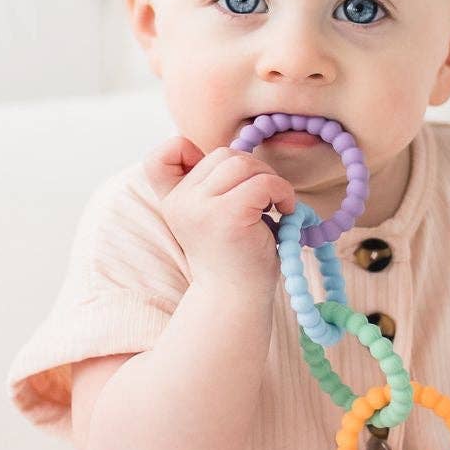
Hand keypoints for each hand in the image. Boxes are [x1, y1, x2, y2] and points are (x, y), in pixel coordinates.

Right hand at [143, 136, 296, 293]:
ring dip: (269, 178)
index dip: (188, 150)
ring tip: (273, 205)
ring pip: (243, 162)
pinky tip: (285, 211)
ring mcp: (202, 207)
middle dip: (252, 169)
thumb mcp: (211, 216)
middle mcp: (181, 201)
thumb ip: (210, 186)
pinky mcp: (229, 214)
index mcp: (173, 199)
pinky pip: (263, 182)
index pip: (164, 154)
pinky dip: (282, 191)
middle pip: (223, 153)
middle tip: (264, 198)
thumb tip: (240, 154)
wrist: (235, 299)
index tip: (221, 178)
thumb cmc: (233, 256)